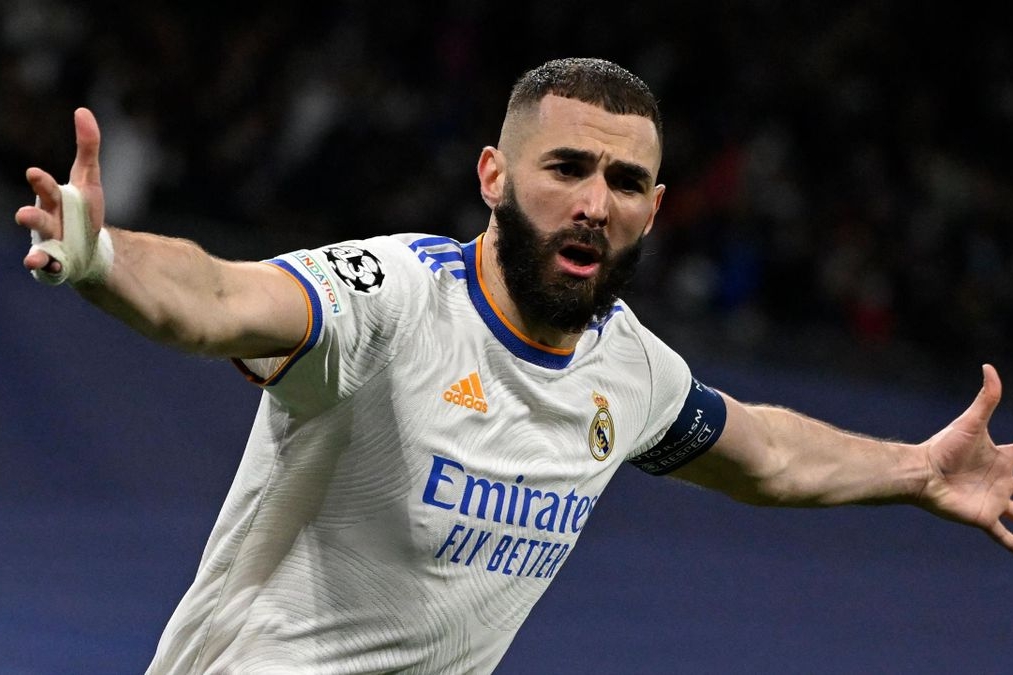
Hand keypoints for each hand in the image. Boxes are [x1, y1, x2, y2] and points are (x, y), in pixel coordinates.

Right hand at [15, 108, 106, 276]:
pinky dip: (45, 268)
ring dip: (35, 251)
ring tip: (32, 257)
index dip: (41, 181)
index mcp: (53, 199)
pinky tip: (43, 270)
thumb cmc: (82, 210)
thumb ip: (87, 148)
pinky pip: (47, 267)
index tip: (34, 173)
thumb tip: (83, 110)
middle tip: (24, 215)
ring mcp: (48, 243)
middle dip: (30, 217)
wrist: (87, 247)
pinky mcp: (54, 263)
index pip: (46, 188)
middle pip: (36, 217)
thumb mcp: (89, 180)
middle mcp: (45, 221)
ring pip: (38, 246)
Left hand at [919, 364, 1012, 550]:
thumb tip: (989, 366)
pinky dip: (1012, 544)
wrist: (921, 472)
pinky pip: (1002, 536)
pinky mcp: (984, 518)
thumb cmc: (944, 447)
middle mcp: (1002, 481)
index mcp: (1003, 459)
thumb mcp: (971, 422)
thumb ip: (986, 397)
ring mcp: (995, 501)